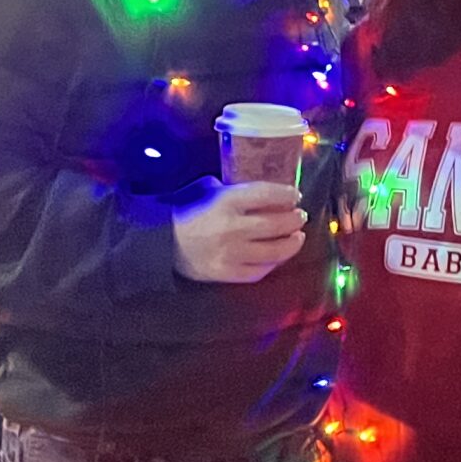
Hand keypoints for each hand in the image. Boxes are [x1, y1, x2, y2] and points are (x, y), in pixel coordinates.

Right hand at [174, 180, 307, 283]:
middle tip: (300, 216)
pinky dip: (273, 263)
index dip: (286, 195)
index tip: (295, 195)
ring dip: (291, 243)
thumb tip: (258, 191)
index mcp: (225, 202)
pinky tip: (278, 256)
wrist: (160, 243)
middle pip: (276, 224)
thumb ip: (231, 188)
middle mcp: (231, 228)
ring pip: (274, 251)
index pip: (266, 194)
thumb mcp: (204, 189)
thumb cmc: (184, 212)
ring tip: (297, 237)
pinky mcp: (227, 273)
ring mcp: (230, 254)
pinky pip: (259, 270)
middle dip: (294, 219)